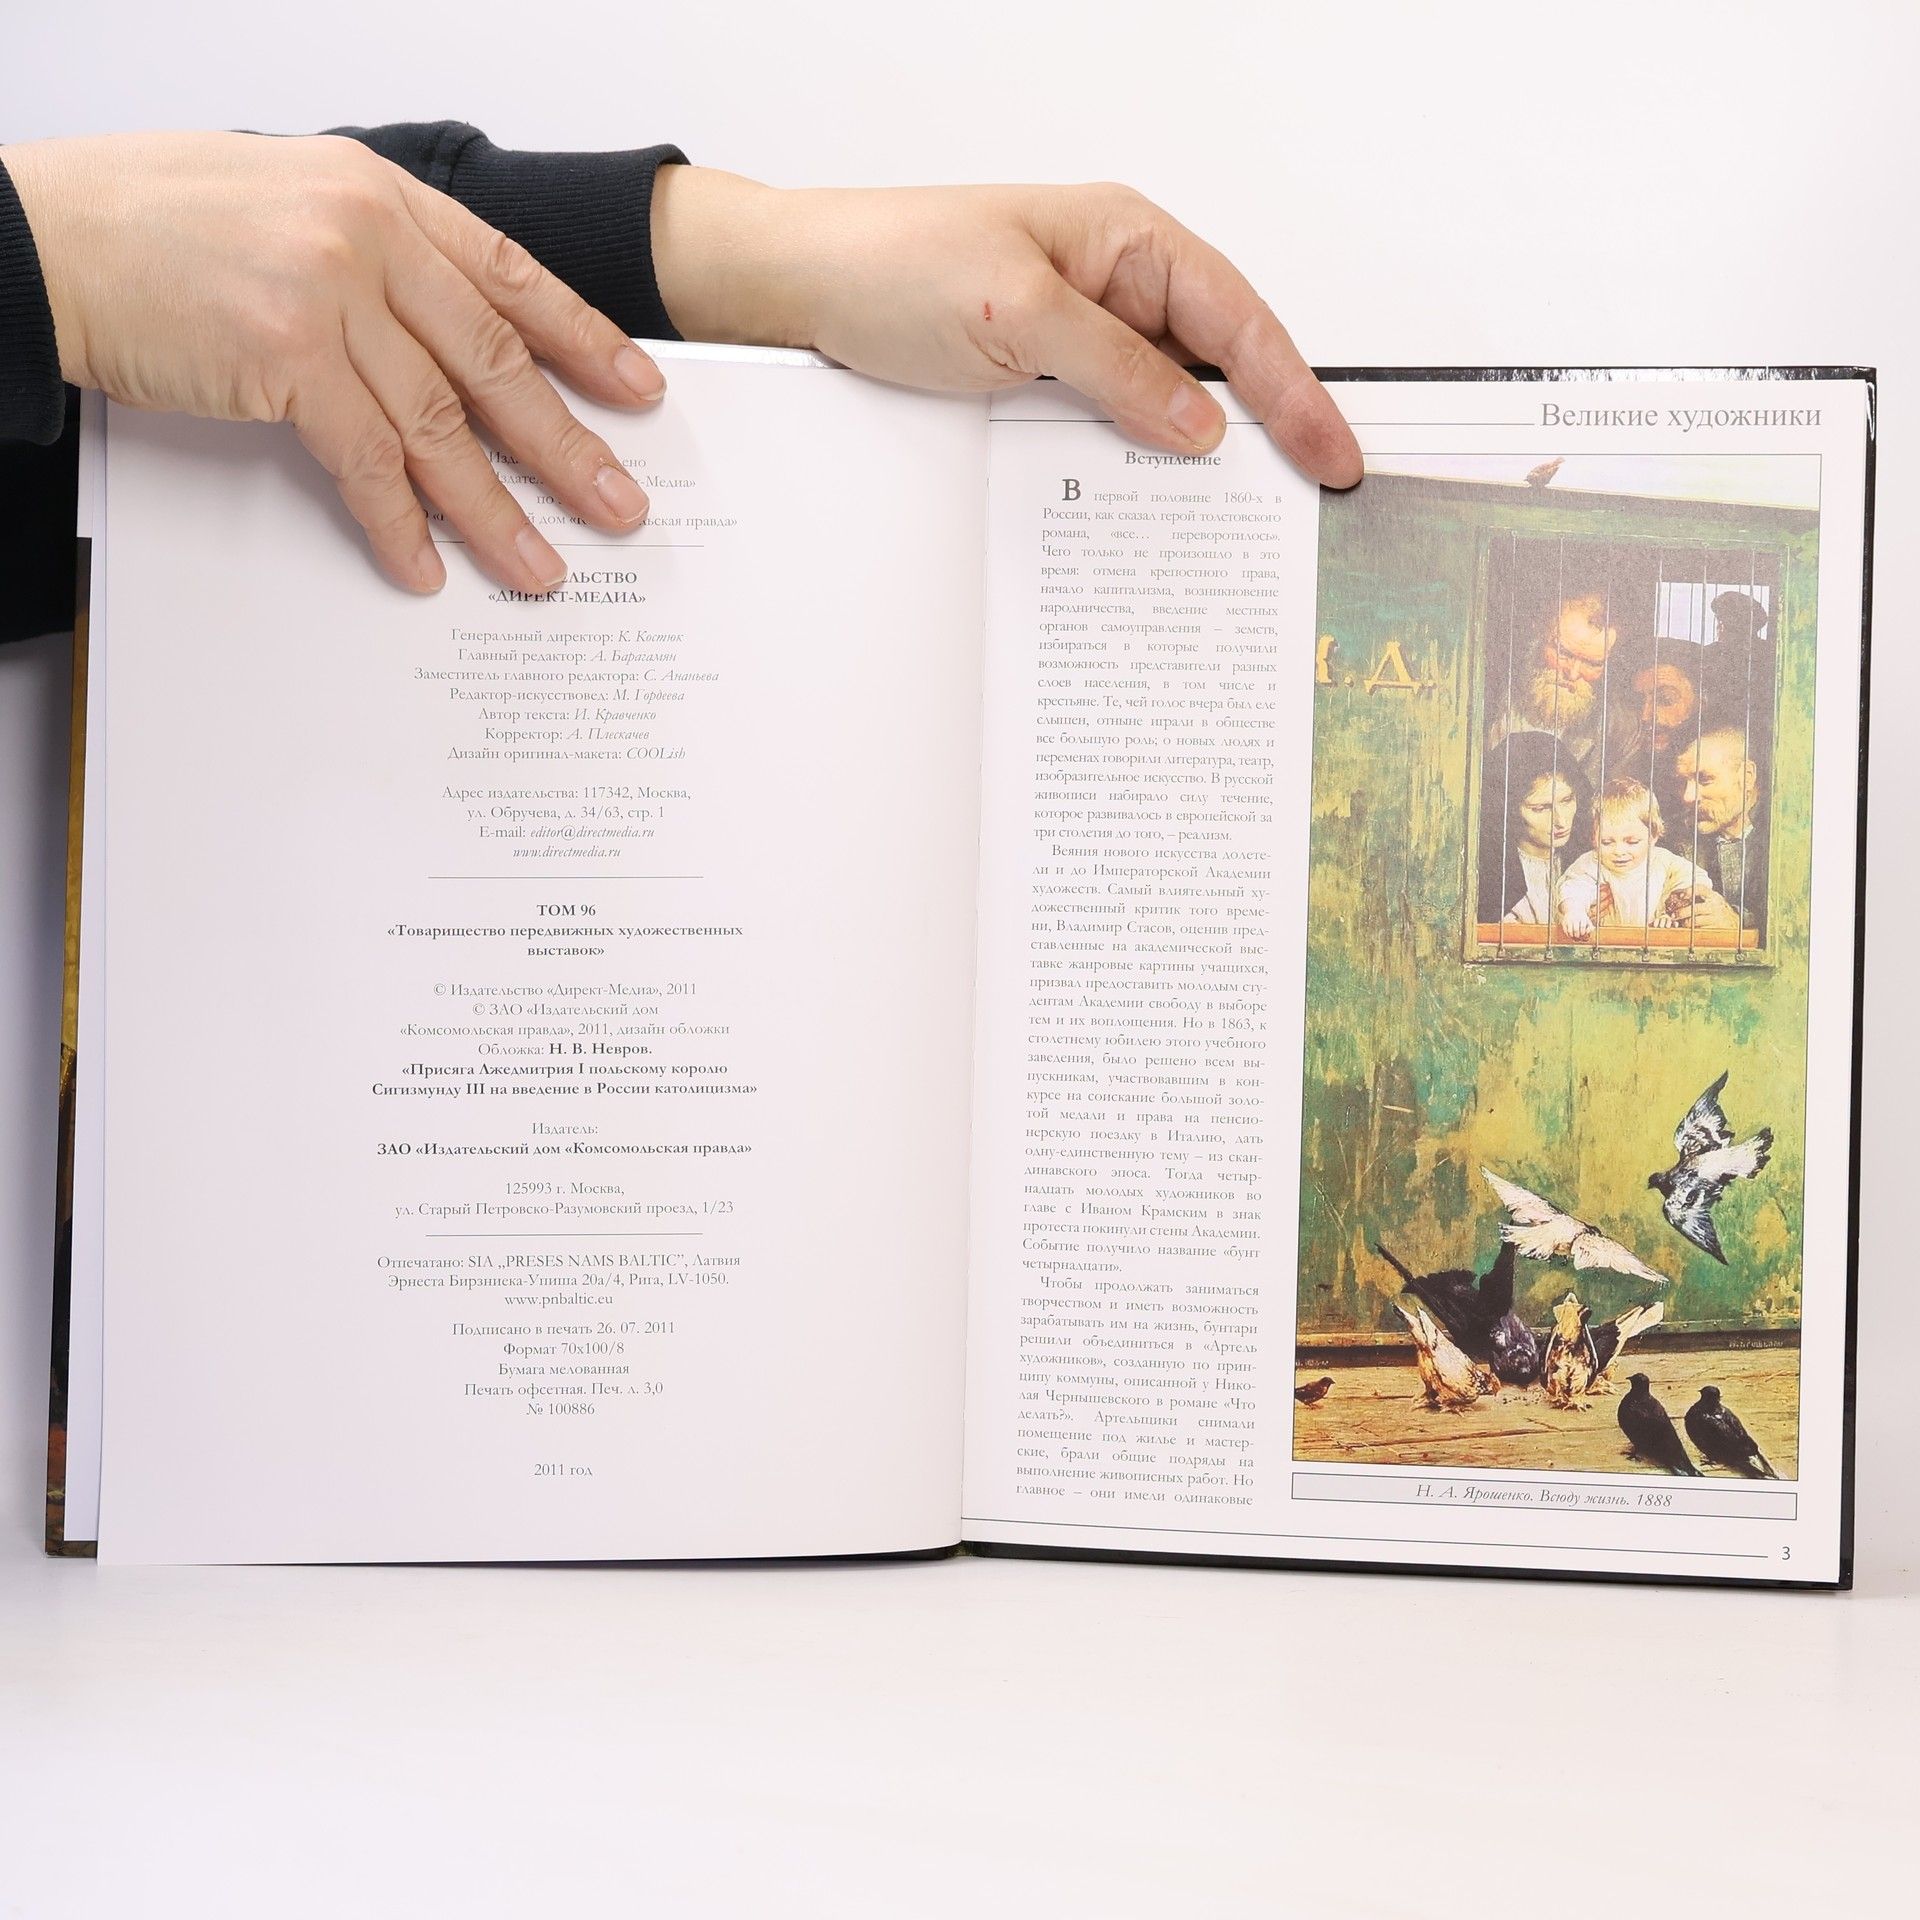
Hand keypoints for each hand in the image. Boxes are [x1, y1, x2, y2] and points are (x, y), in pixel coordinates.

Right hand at [3, 132, 665, 593]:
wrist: (43, 236)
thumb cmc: (151, 221)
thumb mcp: (286, 202)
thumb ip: (373, 254)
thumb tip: (442, 332)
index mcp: (381, 195)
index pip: (512, 277)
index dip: (584, 341)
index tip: (638, 393)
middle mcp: (368, 237)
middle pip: (497, 362)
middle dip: (568, 447)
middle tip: (620, 507)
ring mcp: (329, 294)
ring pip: (443, 426)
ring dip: (498, 510)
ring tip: (543, 567)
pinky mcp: (284, 357)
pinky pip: (368, 463)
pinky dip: (401, 524)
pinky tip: (428, 568)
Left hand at [652, 169, 1361, 486]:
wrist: (797, 290)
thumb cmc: (893, 265)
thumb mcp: (1016, 316)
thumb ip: (1117, 370)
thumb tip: (1199, 425)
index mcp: (1127, 241)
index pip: (1239, 321)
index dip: (1294, 393)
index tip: (1332, 456)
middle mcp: (1115, 285)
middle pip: (1218, 365)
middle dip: (1266, 432)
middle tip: (1307, 504)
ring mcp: (1082, 337)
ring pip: (1166, 406)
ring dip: (1196, 462)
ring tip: (1238, 526)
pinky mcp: (1044, 382)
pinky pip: (1111, 428)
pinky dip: (1136, 468)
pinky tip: (1150, 511)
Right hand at [1559, 902, 1593, 939]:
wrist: (1574, 910)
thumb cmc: (1582, 918)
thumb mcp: (1588, 921)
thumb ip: (1590, 928)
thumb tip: (1586, 933)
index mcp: (1582, 918)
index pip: (1582, 926)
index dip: (1582, 932)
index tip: (1582, 934)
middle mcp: (1575, 919)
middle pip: (1576, 929)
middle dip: (1577, 935)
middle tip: (1577, 936)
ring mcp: (1569, 920)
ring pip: (1570, 931)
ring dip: (1572, 935)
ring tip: (1573, 936)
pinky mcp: (1564, 922)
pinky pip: (1565, 930)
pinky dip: (1567, 934)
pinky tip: (1569, 934)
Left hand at [1663, 884, 1738, 931]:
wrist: (1733, 922)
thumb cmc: (1716, 910)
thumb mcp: (1711, 899)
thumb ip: (1697, 896)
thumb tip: (1675, 895)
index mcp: (1713, 896)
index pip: (1701, 889)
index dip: (1690, 891)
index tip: (1681, 895)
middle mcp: (1715, 906)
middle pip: (1695, 908)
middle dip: (1682, 912)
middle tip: (1674, 915)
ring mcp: (1715, 918)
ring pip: (1696, 920)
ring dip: (1685, 922)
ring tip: (1682, 923)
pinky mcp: (1715, 929)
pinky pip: (1700, 930)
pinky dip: (1692, 931)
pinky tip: (1690, 930)